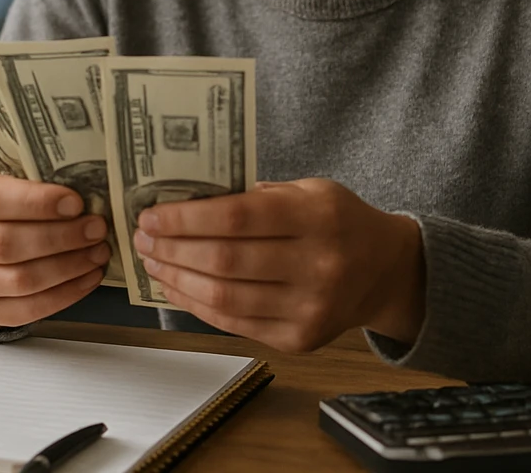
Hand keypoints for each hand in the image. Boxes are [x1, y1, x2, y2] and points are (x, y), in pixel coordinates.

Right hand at [0, 168, 110, 331]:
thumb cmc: (14, 204)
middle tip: (97, 229)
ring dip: (68, 266)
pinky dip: (67, 293)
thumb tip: (91, 188)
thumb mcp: (17, 181)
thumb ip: (42, 181)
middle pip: (6, 244)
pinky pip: (30, 308)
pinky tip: (90, 276)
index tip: (76, 203)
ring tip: (99, 252)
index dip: (36, 202)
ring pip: (21, 279)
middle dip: (60, 237)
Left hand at [133, 179, 425, 352]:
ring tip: (153, 261)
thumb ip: (256, 195)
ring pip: (225, 298)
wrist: (387, 272)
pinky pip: (234, 324)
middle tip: (143, 238)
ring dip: (178, 279)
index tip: (151, 215)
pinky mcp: (299, 340)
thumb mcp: (310, 190)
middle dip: (174, 248)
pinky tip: (177, 287)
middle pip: (225, 260)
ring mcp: (309, 309)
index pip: (239, 218)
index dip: (187, 219)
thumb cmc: (339, 222)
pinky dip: (197, 305)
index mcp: (318, 217)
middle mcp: (318, 266)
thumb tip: (186, 201)